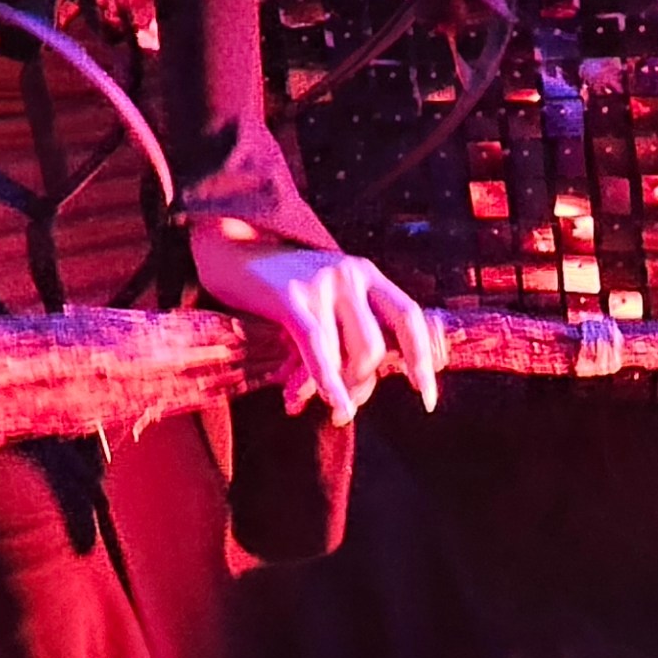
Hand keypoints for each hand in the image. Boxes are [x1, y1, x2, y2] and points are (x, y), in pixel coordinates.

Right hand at [193, 224, 442, 425]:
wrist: (231, 250)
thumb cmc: (280, 285)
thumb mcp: (326, 296)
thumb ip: (347, 329)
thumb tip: (359, 389)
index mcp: (366, 274)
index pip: (409, 318)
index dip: (421, 359)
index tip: (425, 398)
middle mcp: (351, 275)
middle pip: (375, 349)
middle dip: (361, 385)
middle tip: (342, 407)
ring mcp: (323, 284)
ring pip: (348, 355)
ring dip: (335, 389)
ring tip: (310, 402)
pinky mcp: (291, 298)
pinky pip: (318, 348)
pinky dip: (326, 380)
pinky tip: (330, 401)